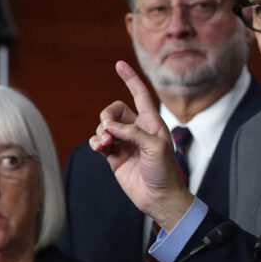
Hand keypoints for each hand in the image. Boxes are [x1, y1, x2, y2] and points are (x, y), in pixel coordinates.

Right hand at [89, 60, 193, 230]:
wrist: (158, 198)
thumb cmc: (164, 172)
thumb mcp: (155, 147)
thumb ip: (133, 133)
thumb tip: (110, 126)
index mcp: (152, 122)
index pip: (140, 94)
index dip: (130, 79)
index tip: (119, 64)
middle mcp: (137, 130)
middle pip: (115, 110)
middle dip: (107, 115)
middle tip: (108, 129)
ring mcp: (125, 143)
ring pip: (105, 126)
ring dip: (100, 131)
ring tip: (104, 144)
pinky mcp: (115, 157)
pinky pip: (99, 141)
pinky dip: (96, 141)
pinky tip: (99, 147)